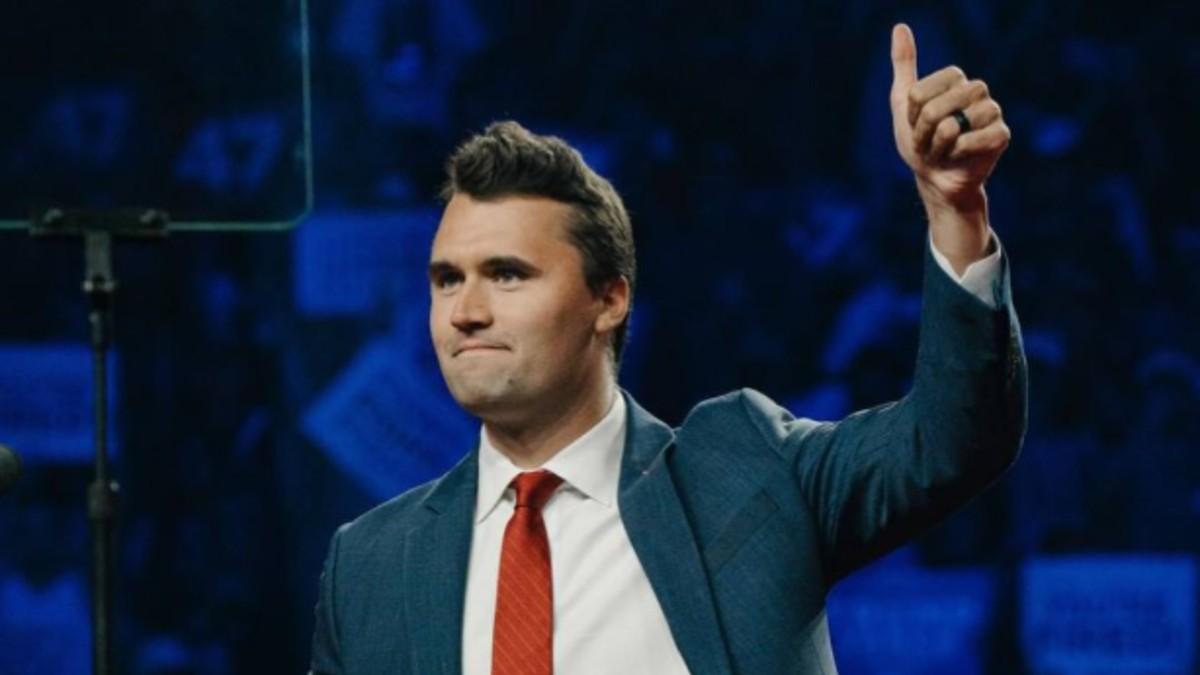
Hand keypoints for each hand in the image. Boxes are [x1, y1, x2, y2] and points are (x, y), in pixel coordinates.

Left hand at [889, 23, 1007, 271]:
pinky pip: (976, 139)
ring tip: (944, 150)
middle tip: (930, 141)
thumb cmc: (920, 142)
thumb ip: (904, 65)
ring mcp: (992, 112)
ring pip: (954, 124)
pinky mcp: (1001, 135)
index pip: (923, 91)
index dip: (913, 114)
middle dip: (924, 131)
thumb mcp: (904, 103)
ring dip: (939, 145)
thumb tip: (900, 27)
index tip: (917, 124)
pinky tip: (961, 157)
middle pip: (937, 106)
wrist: (935, 179)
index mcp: (956, 80)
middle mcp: (977, 91)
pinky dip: (960, 153)